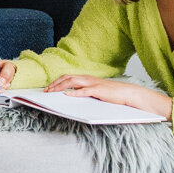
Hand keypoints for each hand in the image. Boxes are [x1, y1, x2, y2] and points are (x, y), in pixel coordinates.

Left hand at [45, 74, 171, 117]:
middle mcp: (88, 78)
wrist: (128, 93)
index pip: (68, 77)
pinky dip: (74, 92)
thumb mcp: (96, 92)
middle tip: (45, 91)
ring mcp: (93, 83)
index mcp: (87, 79)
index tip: (47, 88)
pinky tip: (67, 95)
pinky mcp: (99, 90)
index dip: (56, 82)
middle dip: (54, 84)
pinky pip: (84, 90)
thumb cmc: (113, 94)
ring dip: (60, 87)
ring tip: (51, 92)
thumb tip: (72, 95)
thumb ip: (85, 91)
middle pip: (67, 78)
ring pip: (72, 82)